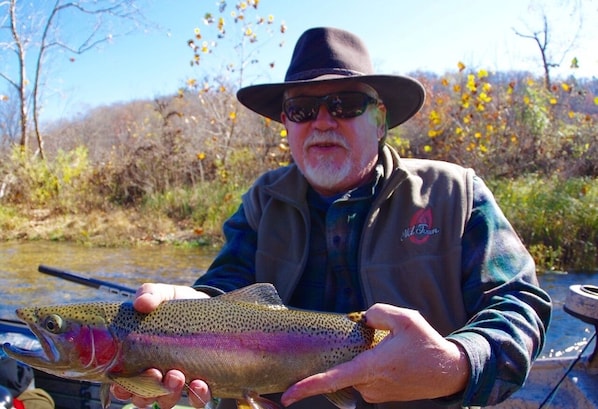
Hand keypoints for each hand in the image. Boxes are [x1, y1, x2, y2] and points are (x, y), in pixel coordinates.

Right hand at [110, 283, 212, 408]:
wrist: (212, 308)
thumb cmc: (180, 307)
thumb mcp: (165, 296)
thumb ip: (151, 294)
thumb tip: (141, 302)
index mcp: (139, 359)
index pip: (123, 383)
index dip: (121, 388)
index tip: (122, 382)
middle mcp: (157, 376)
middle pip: (143, 397)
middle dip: (146, 391)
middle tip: (155, 373)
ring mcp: (180, 382)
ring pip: (168, 401)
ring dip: (170, 393)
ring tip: (177, 375)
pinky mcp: (204, 382)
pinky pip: (198, 401)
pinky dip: (198, 397)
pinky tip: (201, 385)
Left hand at [281, 303, 469, 405]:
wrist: (449, 372)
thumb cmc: (427, 345)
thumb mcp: (405, 318)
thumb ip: (377, 313)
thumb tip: (362, 319)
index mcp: (372, 368)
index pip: (332, 380)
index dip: (307, 388)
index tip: (287, 396)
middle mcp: (370, 386)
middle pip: (343, 368)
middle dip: (348, 352)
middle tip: (376, 339)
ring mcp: (376, 394)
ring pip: (355, 371)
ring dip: (363, 358)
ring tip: (391, 348)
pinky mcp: (382, 396)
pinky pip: (365, 377)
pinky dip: (370, 365)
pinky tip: (390, 356)